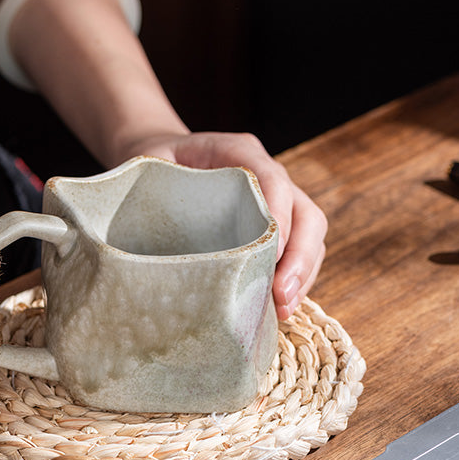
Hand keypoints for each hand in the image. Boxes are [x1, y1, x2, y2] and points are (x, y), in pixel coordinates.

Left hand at [120, 131, 326, 319]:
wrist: (160, 155)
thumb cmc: (152, 162)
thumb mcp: (149, 164)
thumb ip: (155, 188)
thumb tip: (148, 236)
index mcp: (239, 151)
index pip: (272, 179)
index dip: (278, 216)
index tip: (270, 254)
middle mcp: (267, 173)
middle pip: (306, 213)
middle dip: (300, 257)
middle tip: (281, 294)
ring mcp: (277, 199)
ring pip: (310, 234)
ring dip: (302, 274)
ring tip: (283, 308)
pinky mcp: (275, 225)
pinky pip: (300, 250)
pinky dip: (295, 279)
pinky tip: (279, 306)